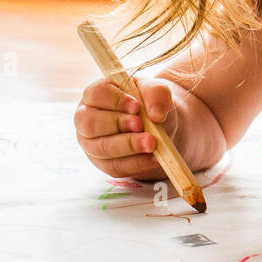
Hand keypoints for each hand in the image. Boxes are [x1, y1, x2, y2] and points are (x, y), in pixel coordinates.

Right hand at [75, 76, 222, 179]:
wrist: (171, 127)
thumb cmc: (159, 104)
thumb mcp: (163, 93)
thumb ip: (158, 93)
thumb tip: (153, 114)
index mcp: (99, 93)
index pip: (95, 93)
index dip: (111, 99)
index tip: (135, 105)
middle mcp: (90, 117)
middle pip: (90, 123)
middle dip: (116, 126)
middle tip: (142, 127)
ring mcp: (95, 143)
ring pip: (100, 148)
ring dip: (126, 147)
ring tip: (151, 144)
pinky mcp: (107, 163)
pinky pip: (114, 168)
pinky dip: (134, 164)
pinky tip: (152, 159)